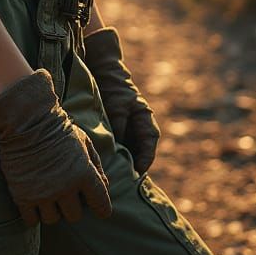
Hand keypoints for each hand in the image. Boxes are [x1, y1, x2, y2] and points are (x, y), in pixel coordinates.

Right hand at [0, 68, 112, 226]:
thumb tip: (105, 185)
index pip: (101, 205)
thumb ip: (96, 163)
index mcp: (84, 174)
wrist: (26, 120)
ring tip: (47, 193)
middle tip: (63, 191)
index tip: (95, 205)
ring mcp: (44, 193)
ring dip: (51, 208)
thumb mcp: (83, 140)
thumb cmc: (56, 128)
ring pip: (53, 219)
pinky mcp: (23, 196)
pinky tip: (33, 197)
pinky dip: (33, 212)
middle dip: (71, 205)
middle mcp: (66, 187)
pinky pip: (32, 220)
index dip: (100, 207)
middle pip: (74, 216)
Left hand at [82, 26, 160, 173]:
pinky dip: (116, 155)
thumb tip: (117, 148)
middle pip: (140, 153)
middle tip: (123, 180)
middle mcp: (141, 129)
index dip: (144, 160)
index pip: (149, 146)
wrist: (106, 74)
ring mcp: (131, 131)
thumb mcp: (118, 107)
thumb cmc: (115, 90)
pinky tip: (107, 163)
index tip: (136, 172)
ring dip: (124, 162)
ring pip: (131, 153)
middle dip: (133, 166)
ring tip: (114, 175)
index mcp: (145, 122)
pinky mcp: (120, 132)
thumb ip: (120, 128)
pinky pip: (121, 148)